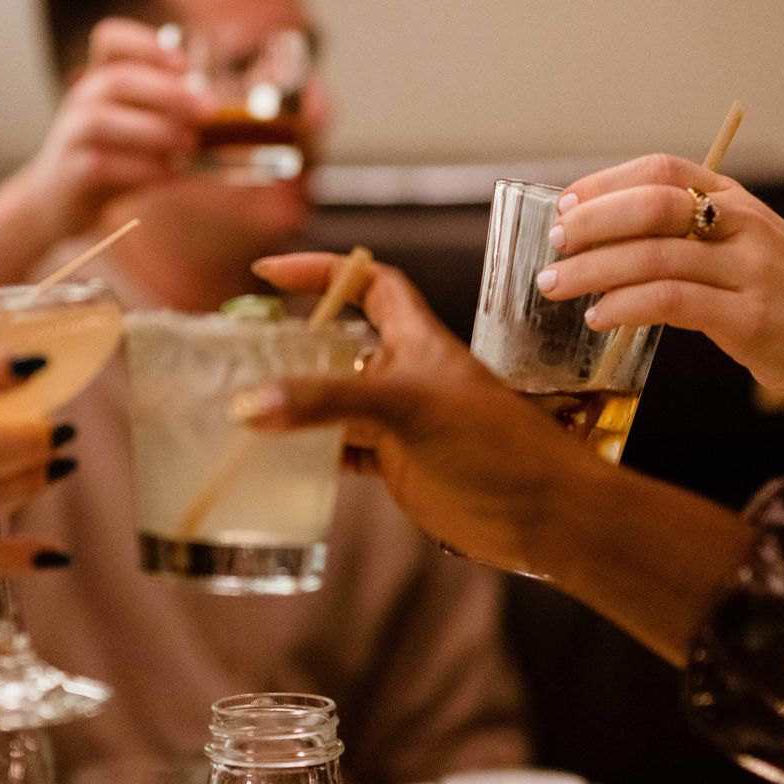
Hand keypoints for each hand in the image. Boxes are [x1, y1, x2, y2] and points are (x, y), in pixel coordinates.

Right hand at [0, 19, 202, 285]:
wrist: (59, 202)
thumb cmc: (111, 161)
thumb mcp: (140, 132)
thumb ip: (170, 118)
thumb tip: (218, 117)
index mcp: (101, 80)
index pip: (109, 39)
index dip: (145, 43)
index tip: (182, 62)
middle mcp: (81, 100)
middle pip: (116, 79)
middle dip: (167, 92)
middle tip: (207, 110)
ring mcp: (69, 135)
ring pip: (101, 120)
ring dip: (152, 130)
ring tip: (189, 144)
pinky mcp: (68, 172)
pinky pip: (99, 164)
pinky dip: (139, 169)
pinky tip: (169, 175)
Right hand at [248, 251, 755, 663]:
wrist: (545, 513)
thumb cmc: (496, 443)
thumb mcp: (406, 408)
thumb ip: (327, 405)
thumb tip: (249, 405)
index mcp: (415, 340)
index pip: (367, 283)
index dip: (322, 271)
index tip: (268, 271)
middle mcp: (403, 375)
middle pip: (337, 345)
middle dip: (291, 343)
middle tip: (238, 350)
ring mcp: (398, 423)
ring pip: (331, 403)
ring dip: (292, 404)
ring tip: (240, 404)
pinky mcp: (396, 467)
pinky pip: (338, 451)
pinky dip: (307, 454)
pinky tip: (277, 459)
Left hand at [539, 155, 783, 416]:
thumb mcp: (745, 248)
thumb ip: (690, 237)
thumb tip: (605, 241)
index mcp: (737, 201)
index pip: (661, 169)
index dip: (605, 183)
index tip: (564, 204)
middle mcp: (743, 226)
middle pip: (651, 205)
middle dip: (592, 221)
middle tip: (554, 243)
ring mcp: (749, 270)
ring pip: (654, 255)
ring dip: (592, 269)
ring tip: (555, 285)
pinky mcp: (749, 318)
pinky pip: (672, 301)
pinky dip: (625, 306)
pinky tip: (599, 317)